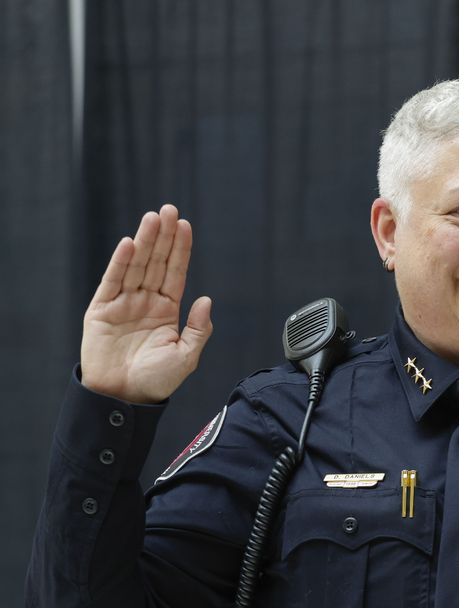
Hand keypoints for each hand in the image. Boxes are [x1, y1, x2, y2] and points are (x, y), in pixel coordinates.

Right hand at [81, 204, 211, 402]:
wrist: (124, 398)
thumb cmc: (155, 381)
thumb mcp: (186, 356)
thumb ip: (198, 329)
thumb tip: (206, 299)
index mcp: (166, 310)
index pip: (175, 273)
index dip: (180, 249)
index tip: (185, 226)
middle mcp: (145, 302)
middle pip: (156, 262)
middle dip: (163, 236)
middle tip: (170, 210)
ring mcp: (123, 303)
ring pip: (136, 266)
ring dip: (144, 241)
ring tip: (153, 218)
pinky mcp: (102, 310)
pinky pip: (112, 282)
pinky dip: (120, 262)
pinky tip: (130, 244)